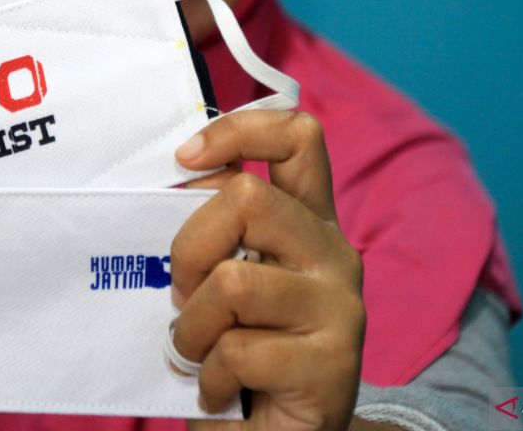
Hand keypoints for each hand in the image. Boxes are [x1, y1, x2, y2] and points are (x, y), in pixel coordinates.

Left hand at [173, 110, 364, 430]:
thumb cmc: (240, 355)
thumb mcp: (224, 281)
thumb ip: (216, 230)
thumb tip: (181, 174)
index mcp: (307, 223)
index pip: (298, 138)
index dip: (239, 129)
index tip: (184, 159)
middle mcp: (334, 253)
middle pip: (247, 197)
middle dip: (189, 247)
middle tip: (182, 293)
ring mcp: (340, 307)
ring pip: (234, 282)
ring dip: (193, 328)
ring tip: (198, 354)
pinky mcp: (334, 364)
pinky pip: (240, 350)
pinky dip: (209, 377)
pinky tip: (219, 392)